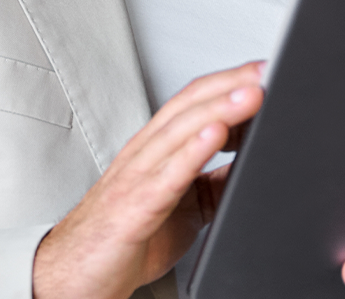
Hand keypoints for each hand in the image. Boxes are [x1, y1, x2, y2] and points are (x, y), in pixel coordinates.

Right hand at [32, 61, 264, 298]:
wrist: (80, 273)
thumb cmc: (125, 238)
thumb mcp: (183, 206)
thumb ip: (211, 183)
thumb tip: (246, 166)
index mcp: (155, 150)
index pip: (192, 102)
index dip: (227, 83)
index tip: (262, 72)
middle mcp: (145, 154)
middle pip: (189, 106)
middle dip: (229, 86)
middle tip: (263, 71)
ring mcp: (138, 177)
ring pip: (179, 132)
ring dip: (218, 110)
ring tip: (250, 95)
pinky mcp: (135, 207)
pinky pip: (167, 176)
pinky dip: (192, 152)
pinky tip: (215, 135)